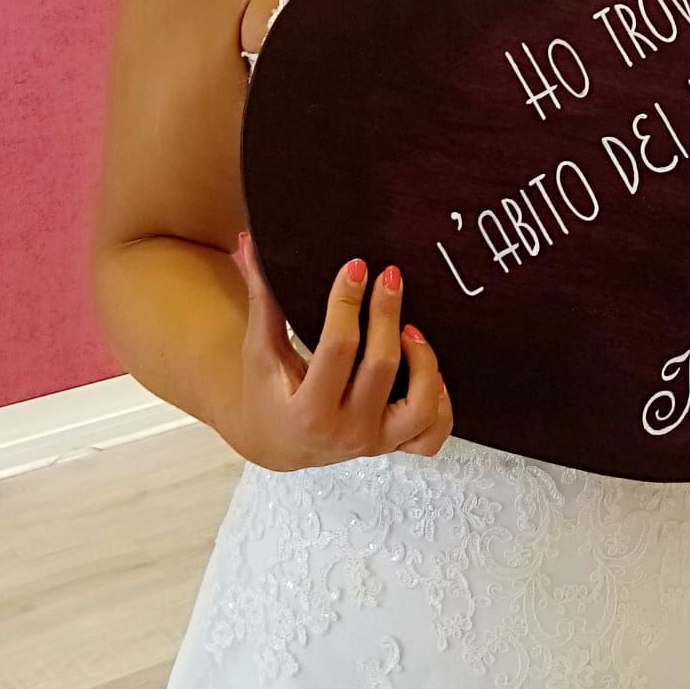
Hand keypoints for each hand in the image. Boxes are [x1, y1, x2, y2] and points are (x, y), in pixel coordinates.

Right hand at [230, 231, 451, 471]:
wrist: (274, 440)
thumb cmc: (267, 390)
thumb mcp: (260, 350)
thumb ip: (262, 299)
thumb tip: (250, 244)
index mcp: (307, 412)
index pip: (337, 348)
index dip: (348, 302)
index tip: (356, 266)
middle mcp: (345, 433)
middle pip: (381, 366)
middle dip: (387, 314)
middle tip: (390, 276)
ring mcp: (373, 443)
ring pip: (420, 406)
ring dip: (423, 359)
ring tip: (410, 327)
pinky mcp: (393, 444)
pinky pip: (432, 433)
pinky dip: (440, 402)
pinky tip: (432, 370)